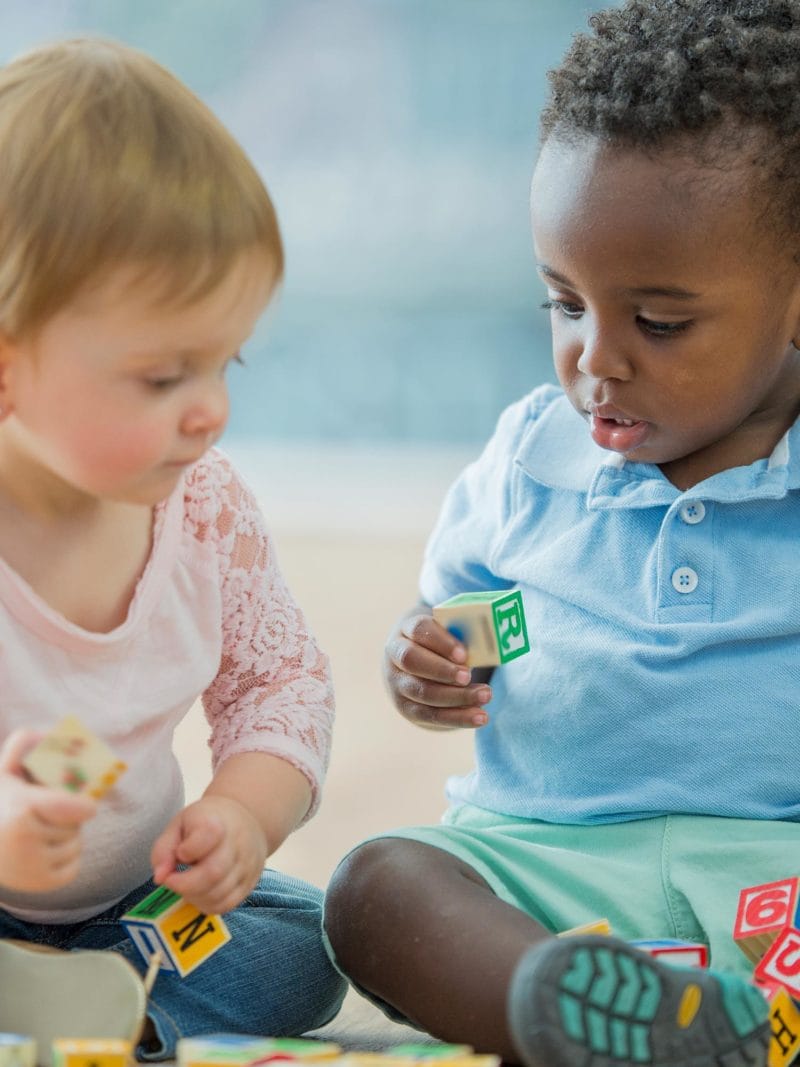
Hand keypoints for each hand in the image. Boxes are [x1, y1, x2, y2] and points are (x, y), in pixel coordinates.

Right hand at [0, 729, 96, 892]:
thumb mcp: (5, 774)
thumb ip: (22, 745)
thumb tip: (48, 731)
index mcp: (22, 811)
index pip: (76, 808)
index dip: (85, 805)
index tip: (87, 805)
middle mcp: (28, 842)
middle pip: (75, 825)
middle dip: (67, 820)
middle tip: (46, 817)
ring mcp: (33, 869)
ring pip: (75, 845)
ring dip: (65, 838)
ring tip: (39, 834)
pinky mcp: (40, 887)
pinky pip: (72, 868)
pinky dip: (64, 860)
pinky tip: (41, 853)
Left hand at [150, 795, 267, 914]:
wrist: (245, 819)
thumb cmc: (205, 822)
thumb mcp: (180, 824)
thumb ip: (164, 849)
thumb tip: (160, 878)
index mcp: (217, 822)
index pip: (208, 834)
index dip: (187, 851)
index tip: (179, 854)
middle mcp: (238, 842)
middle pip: (213, 872)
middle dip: (184, 885)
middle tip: (173, 880)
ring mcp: (247, 865)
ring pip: (220, 894)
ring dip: (194, 897)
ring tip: (186, 885)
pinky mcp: (250, 882)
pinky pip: (227, 904)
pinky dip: (207, 904)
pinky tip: (199, 893)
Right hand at [384, 605, 492, 729]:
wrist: (413, 666)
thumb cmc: (439, 644)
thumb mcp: (445, 633)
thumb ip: (462, 635)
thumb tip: (490, 646)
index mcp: (405, 630)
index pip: (419, 629)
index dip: (441, 641)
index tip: (464, 654)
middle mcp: (395, 656)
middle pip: (412, 661)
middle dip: (443, 670)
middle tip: (469, 676)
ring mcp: (398, 684)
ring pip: (424, 692)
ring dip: (457, 697)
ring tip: (485, 695)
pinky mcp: (408, 708)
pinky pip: (432, 716)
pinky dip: (458, 717)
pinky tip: (480, 716)